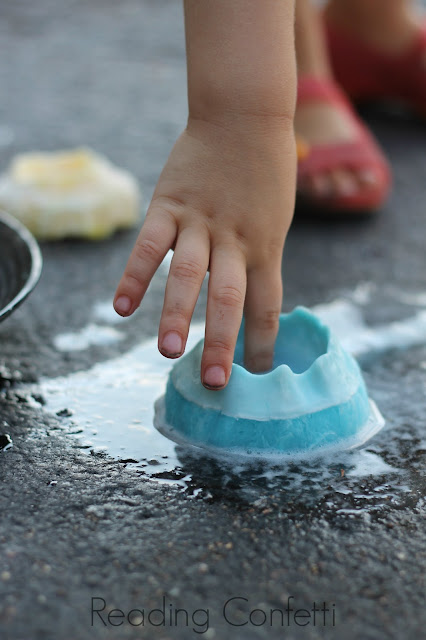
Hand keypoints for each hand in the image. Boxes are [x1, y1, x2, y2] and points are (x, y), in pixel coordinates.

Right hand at [114, 115, 295, 388]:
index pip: (266, 305)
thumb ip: (257, 257)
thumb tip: (248, 301)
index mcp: (265, 247)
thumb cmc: (263, 173)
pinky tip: (121, 307)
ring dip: (177, 314)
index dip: (261, 344)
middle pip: (230, 297)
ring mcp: (201, 221)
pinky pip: (150, 243)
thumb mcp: (273, 219)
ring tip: (167, 351)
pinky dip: (135, 274)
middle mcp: (235, 239)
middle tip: (214, 382)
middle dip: (222, 342)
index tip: (256, 378)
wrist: (245, 114)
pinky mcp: (171, 203)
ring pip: (188, 273)